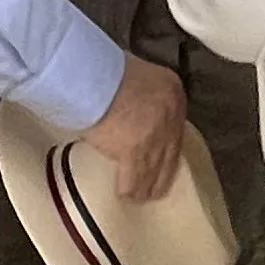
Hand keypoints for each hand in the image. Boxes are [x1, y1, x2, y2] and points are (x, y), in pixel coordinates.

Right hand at [76, 55, 189, 204]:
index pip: (176, 128)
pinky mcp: (135, 152)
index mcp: (172, 92)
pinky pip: (134, 179)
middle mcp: (171, 115)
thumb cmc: (102, 68)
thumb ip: (142, 90)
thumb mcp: (135, 71)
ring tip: (139, 196)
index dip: (168, 148)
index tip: (164, 160)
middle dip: (162, 174)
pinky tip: (125, 195)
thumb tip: (134, 103)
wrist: (89, 75)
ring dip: (146, 186)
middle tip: (156, 187)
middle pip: (170, 155)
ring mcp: (156, 136)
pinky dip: (129, 188)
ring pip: (154, 171)